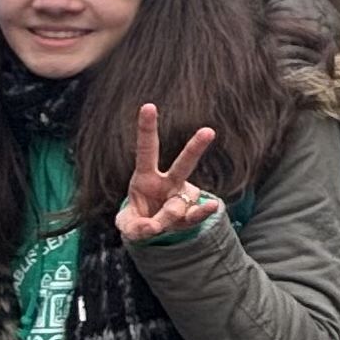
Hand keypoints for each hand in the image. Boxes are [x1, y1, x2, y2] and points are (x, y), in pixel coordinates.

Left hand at [115, 104, 219, 242]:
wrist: (154, 234)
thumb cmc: (138, 220)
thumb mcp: (127, 224)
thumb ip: (135, 227)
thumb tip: (154, 229)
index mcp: (145, 177)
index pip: (147, 150)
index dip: (147, 128)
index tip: (149, 106)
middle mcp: (168, 183)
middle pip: (183, 164)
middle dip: (195, 148)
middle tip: (208, 131)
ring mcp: (181, 198)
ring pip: (179, 201)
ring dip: (167, 215)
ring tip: (157, 227)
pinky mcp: (190, 214)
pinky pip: (197, 213)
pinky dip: (203, 211)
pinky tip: (212, 206)